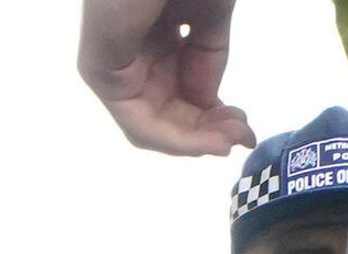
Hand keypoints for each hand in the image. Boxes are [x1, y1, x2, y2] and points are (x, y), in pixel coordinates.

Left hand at [77, 0, 252, 154]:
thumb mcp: (208, 16)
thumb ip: (207, 62)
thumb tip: (209, 108)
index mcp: (148, 30)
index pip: (175, 88)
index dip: (213, 115)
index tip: (247, 126)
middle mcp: (126, 47)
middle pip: (164, 112)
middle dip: (207, 131)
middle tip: (244, 136)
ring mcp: (109, 59)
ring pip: (150, 125)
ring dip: (195, 142)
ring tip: (231, 139)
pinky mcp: (100, 69)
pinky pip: (136, 121)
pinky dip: (175, 139)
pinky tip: (210, 140)